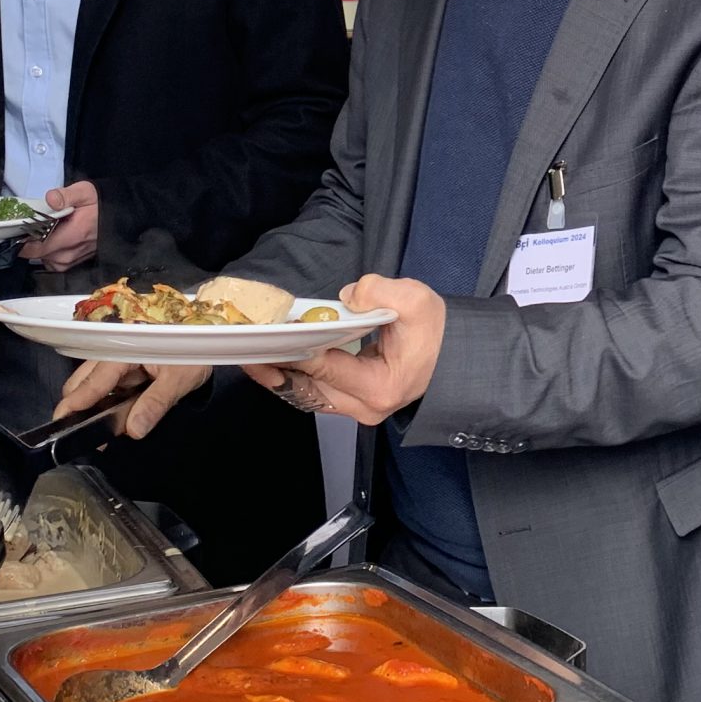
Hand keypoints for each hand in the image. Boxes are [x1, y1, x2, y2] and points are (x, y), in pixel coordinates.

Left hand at [19, 182, 99, 269]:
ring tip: (45, 232)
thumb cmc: (100, 205)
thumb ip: (65, 195)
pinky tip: (54, 240)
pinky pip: (53, 263)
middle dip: (30, 241)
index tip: (20, 227)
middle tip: (34, 225)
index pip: (34, 248)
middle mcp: (70, 252)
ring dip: (40, 247)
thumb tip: (50, 199)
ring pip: (43, 259)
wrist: (120, 217)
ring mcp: (72, 260)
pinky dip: (49, 253)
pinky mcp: (74, 263)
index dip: (22, 239)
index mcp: (72, 235)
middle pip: (36, 254)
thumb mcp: (85, 192)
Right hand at [53, 357, 208, 439]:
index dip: (75, 403)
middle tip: (83, 435)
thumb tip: (133, 430)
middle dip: (78, 407)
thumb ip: (156, 403)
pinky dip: (106, 404)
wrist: (207, 336)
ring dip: (93, 407)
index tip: (59, 423)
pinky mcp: (123, 368)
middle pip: (81, 382)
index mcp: (123, 350)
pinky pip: (106, 387)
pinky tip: (114, 420)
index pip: (93, 380)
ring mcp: (116, 360)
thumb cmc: (192, 351)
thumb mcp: (180, 378)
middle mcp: (113, 353)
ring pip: (91, 385)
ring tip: (100, 432)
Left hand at [248, 274, 441, 424]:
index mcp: (380, 386)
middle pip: (308, 388)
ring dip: (279, 375)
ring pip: (307, 395)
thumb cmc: (436, 333)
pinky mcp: (351, 403)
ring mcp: (357, 409)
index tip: (268, 338)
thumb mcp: (418, 302)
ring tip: (251, 355)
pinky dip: (293, 378)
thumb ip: (381, 292)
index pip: (326, 367)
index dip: (295, 350)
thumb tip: (348, 296)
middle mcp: (365, 406)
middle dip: (276, 366)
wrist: (453, 357)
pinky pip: (314, 394)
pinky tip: (274, 363)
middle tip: (247, 347)